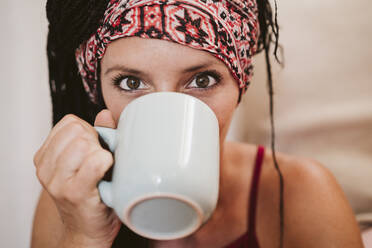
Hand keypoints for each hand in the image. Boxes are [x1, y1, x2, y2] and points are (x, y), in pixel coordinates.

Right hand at [33, 110, 120, 247]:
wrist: (87, 230)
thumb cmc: (91, 193)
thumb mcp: (87, 160)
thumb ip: (96, 135)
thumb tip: (106, 114)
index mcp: (45, 156)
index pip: (70, 123)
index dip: (89, 132)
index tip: (94, 149)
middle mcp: (46, 168)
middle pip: (78, 132)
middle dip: (95, 142)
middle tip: (99, 161)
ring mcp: (58, 181)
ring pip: (85, 144)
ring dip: (101, 153)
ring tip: (102, 169)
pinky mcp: (75, 192)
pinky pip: (95, 162)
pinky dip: (106, 163)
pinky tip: (107, 172)